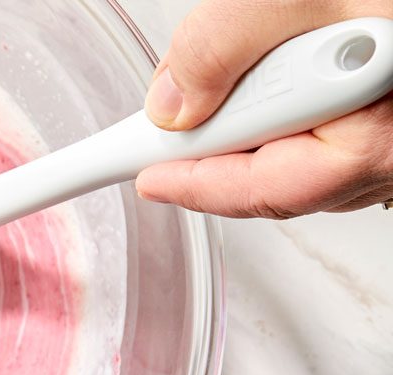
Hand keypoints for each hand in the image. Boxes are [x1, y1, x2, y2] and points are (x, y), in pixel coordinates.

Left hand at [136, 0, 392, 218]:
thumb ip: (221, 45)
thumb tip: (172, 103)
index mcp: (380, 136)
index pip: (263, 188)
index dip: (193, 183)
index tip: (147, 177)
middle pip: (285, 176)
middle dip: (228, 145)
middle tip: (181, 116)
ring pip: (314, 155)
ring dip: (268, 121)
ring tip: (263, 61)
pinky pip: (345, 130)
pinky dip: (305, 107)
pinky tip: (298, 63)